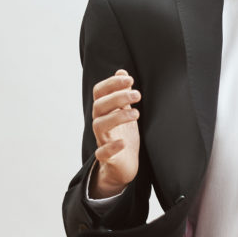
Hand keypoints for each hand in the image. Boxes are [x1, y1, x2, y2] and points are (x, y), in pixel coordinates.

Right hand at [89, 69, 140, 197]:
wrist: (123, 166)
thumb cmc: (124, 135)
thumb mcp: (125, 111)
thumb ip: (122, 93)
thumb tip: (121, 71)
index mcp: (104, 111)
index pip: (99, 92)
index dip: (111, 83)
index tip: (129, 79)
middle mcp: (100, 123)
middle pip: (99, 106)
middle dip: (118, 97)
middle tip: (138, 94)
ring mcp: (102, 140)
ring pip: (99, 125)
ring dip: (117, 117)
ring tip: (137, 113)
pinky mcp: (107, 158)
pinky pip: (102, 152)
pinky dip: (111, 147)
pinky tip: (123, 143)